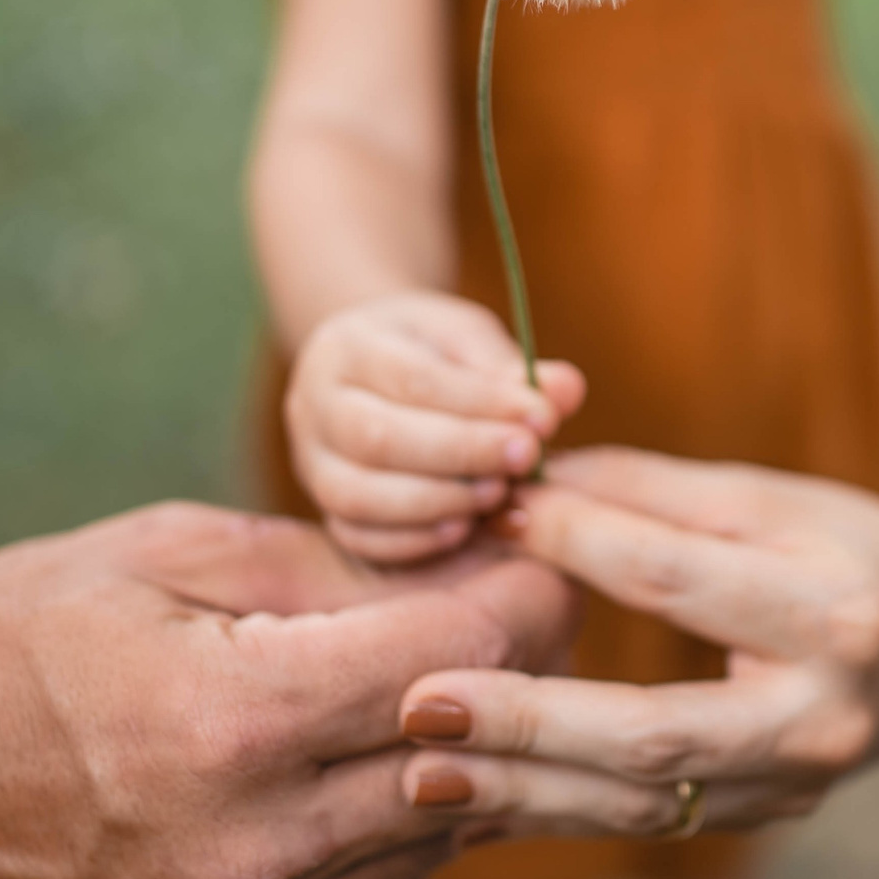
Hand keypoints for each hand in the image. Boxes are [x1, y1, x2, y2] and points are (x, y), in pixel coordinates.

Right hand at [0, 504, 577, 878]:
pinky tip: (380, 752)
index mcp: (234, 720)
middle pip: (473, 754)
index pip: (463, 662)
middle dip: (519, 669)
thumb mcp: (164, 552)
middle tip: (525, 599)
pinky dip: (401, 816)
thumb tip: (476, 561)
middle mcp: (252, 845)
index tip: (544, 550)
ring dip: (468, 749)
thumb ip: (335, 566)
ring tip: (456, 669)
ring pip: (440, 835)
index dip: (527, 596)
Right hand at [287, 292, 584, 564]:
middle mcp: (314, 406)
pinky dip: (412, 540)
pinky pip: (357, 537)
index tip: (543, 418)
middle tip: (527, 458)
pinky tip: (465, 529)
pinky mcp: (325, 510)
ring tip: (500, 494)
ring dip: (438, 501)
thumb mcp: (468, 339)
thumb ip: (512, 368)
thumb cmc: (431, 352)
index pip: (412, 379)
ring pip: (358, 496)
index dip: (480, 403)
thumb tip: (567, 392)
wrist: (375, 371)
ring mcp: (311, 463)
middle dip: (461, 454)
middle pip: (376, 439)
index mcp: (347, 346)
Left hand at [388, 449, 878, 836]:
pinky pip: (642, 823)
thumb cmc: (848, 548)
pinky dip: (551, 812)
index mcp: (832, 613)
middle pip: (653, 735)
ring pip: (640, 804)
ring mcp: (793, 787)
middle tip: (418, 704)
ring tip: (417, 769)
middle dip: (528, 724)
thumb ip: (645, 494)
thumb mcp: (767, 499)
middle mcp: (817, 717)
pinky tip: (467, 801)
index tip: (487, 514)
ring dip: (521, 790)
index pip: (676, 580)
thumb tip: (519, 482)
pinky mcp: (761, 819)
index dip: (574, 542)